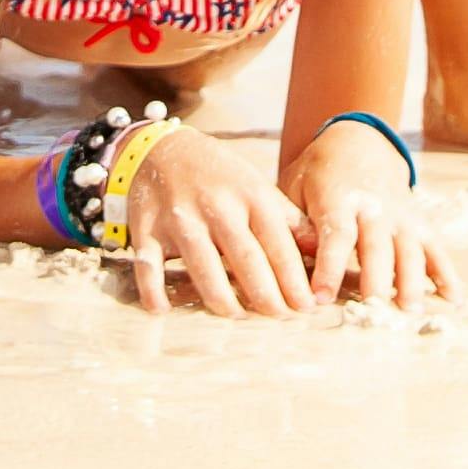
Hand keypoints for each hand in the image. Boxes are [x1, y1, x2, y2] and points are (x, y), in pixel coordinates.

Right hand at [121, 127, 315, 317]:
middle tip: (279, 319)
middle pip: (245, 258)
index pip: (277, 243)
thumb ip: (288, 219)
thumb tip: (321, 249)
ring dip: (221, 298)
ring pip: (202, 265)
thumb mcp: (256, 186)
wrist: (161, 148)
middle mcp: (216, 206)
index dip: (294, 278)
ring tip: (238, 317)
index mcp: (249, 195)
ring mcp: (179, 217)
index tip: (307, 307)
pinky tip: (163, 310)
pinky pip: (147, 265)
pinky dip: (153, 290)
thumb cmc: (218, 175)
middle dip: (265, 294)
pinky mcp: (146, 227)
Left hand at [290, 123, 458, 310]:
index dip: (328, 266)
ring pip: (409, 248)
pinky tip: (453, 299)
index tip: (320, 298)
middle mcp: (374, 206)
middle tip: (372, 307)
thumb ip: (293, 222)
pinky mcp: (419, 222)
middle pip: (377, 245)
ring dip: (412, 280)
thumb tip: (289, 260)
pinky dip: (447, 273)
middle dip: (376, 277)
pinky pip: (436, 248)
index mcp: (339, 198)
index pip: (335, 234)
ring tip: (409, 310)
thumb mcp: (295, 186)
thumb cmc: (317, 174)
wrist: (357, 142)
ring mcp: (400, 214)